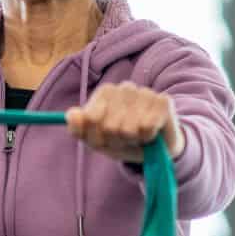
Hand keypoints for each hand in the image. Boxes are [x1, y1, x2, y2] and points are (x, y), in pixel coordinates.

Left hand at [64, 83, 182, 162]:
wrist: (156, 148)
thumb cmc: (122, 140)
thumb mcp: (96, 140)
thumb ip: (78, 129)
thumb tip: (71, 114)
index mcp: (105, 92)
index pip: (90, 119)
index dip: (97, 138)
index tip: (104, 138)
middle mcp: (124, 87)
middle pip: (109, 127)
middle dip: (116, 140)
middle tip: (124, 138)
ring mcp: (145, 92)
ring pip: (128, 129)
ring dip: (132, 140)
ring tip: (137, 135)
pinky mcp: (163, 101)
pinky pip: (147, 128)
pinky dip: (147, 137)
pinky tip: (151, 132)